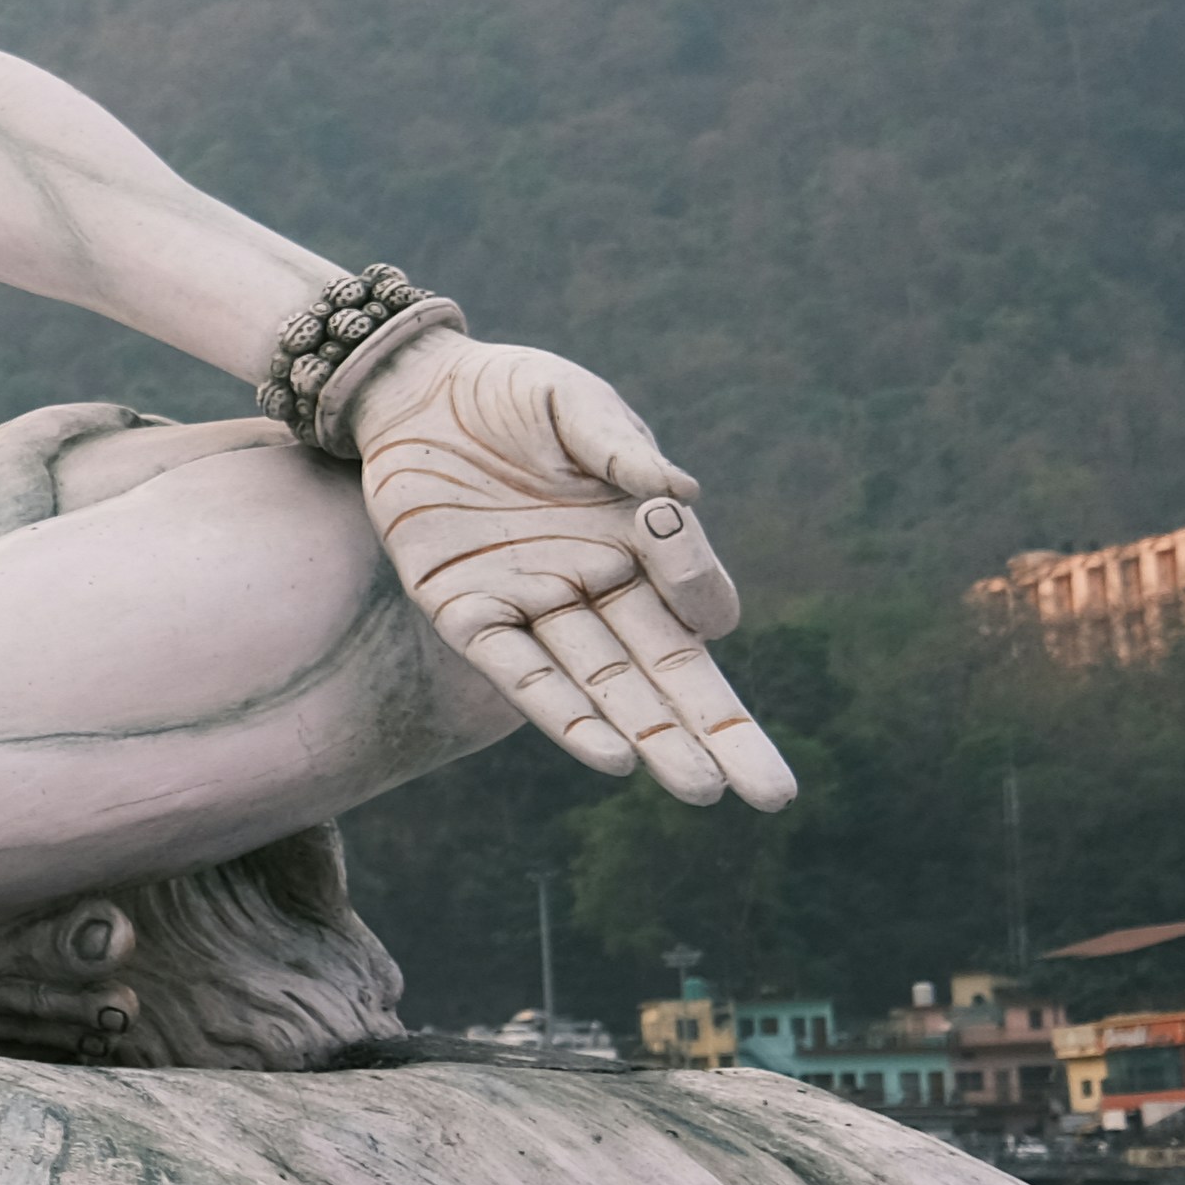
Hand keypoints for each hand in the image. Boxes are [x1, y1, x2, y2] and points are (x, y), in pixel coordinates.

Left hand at [346, 330, 798, 807]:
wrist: (411, 390)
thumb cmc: (508, 394)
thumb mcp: (572, 404)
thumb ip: (619, 447)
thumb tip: (680, 494)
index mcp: (634, 538)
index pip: (695, 599)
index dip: (707, 603)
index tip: (710, 612)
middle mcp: (593, 581)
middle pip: (668, 668)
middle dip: (718, 729)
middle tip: (773, 793)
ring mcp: (531, 600)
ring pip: (603, 684)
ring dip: (650, 736)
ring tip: (701, 786)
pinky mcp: (462, 606)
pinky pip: (517, 669)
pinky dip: (559, 711)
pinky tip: (610, 755)